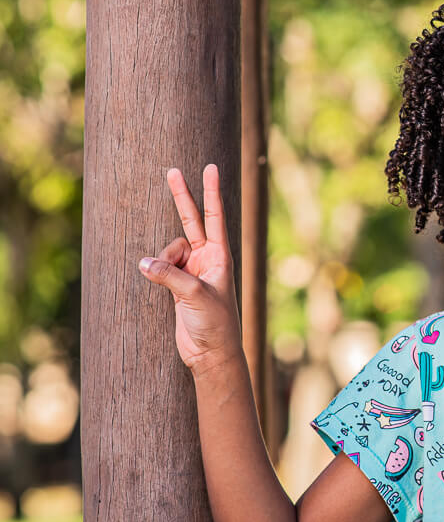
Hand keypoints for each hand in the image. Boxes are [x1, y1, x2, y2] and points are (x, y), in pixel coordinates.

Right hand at [137, 164, 242, 374]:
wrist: (210, 353)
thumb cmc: (215, 324)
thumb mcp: (195, 296)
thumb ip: (170, 276)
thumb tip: (143, 262)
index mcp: (221, 256)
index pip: (215, 217)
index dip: (210, 192)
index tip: (210, 168)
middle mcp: (207, 259)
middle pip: (191, 221)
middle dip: (181, 198)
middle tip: (172, 171)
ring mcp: (191, 270)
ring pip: (168, 250)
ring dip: (162, 261)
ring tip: (168, 282)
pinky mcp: (177, 284)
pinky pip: (160, 266)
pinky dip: (154, 270)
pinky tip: (153, 277)